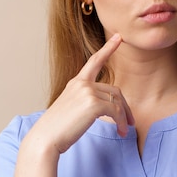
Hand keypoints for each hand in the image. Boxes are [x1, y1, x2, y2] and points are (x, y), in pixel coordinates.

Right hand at [25, 33, 134, 154]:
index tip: (119, 37)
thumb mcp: (71, 108)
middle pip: (114, 91)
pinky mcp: (93, 104)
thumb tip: (108, 106)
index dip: (108, 48)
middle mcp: (82, 84)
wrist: (45, 139)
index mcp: (76, 82)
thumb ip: (86, 100)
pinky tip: (120, 132)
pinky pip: (116, 111)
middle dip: (125, 107)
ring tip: (125, 130)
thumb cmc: (57, 129)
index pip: (94, 61)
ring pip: (117, 102)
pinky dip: (121, 122)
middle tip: (130, 122)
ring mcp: (87, 92)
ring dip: (124, 117)